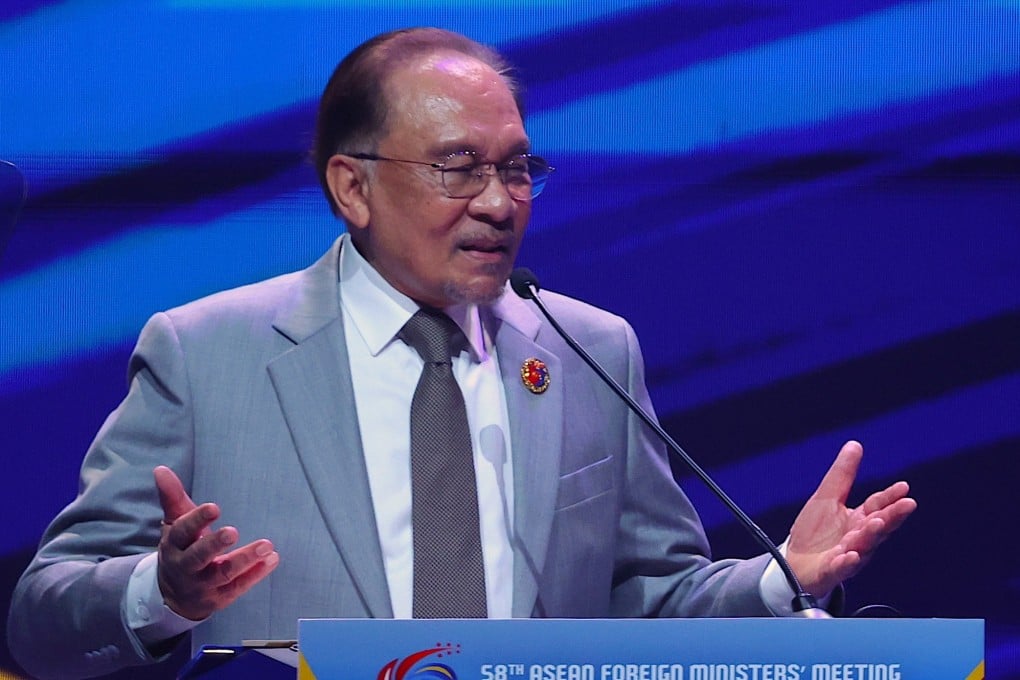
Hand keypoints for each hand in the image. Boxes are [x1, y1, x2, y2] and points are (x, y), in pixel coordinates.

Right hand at [154, 466, 279, 620]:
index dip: (196, 520)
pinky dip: (255, 574)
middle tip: (233, 531)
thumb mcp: (175, 525)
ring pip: (222, 574)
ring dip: (244, 560)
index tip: (214, 507)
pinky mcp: (220, 597)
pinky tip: (272, 559)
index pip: (181, 532)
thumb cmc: (181, 549)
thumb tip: (160, 469)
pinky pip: (238, 587)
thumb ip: (172, 498)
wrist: (175, 595)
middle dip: (215, 544)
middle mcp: (185, 567)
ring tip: (266, 545)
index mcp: (173, 546)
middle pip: (198, 557)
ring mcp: (202, 585)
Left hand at [786, 441, 916, 596]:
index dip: (890, 497)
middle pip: (878, 526)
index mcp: (858, 519)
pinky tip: (849, 555)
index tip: (904, 487)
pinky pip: (840, 567)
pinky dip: (846, 562)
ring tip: (876, 524)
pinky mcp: (831, 570)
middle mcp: (858, 538)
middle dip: (892, 516)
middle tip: (907, 505)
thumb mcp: (827, 497)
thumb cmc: (815, 532)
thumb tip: (855, 445)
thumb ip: (843, 475)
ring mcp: (847, 555)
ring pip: (863, 546)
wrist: (795, 562)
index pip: (878, 505)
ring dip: (870, 535)